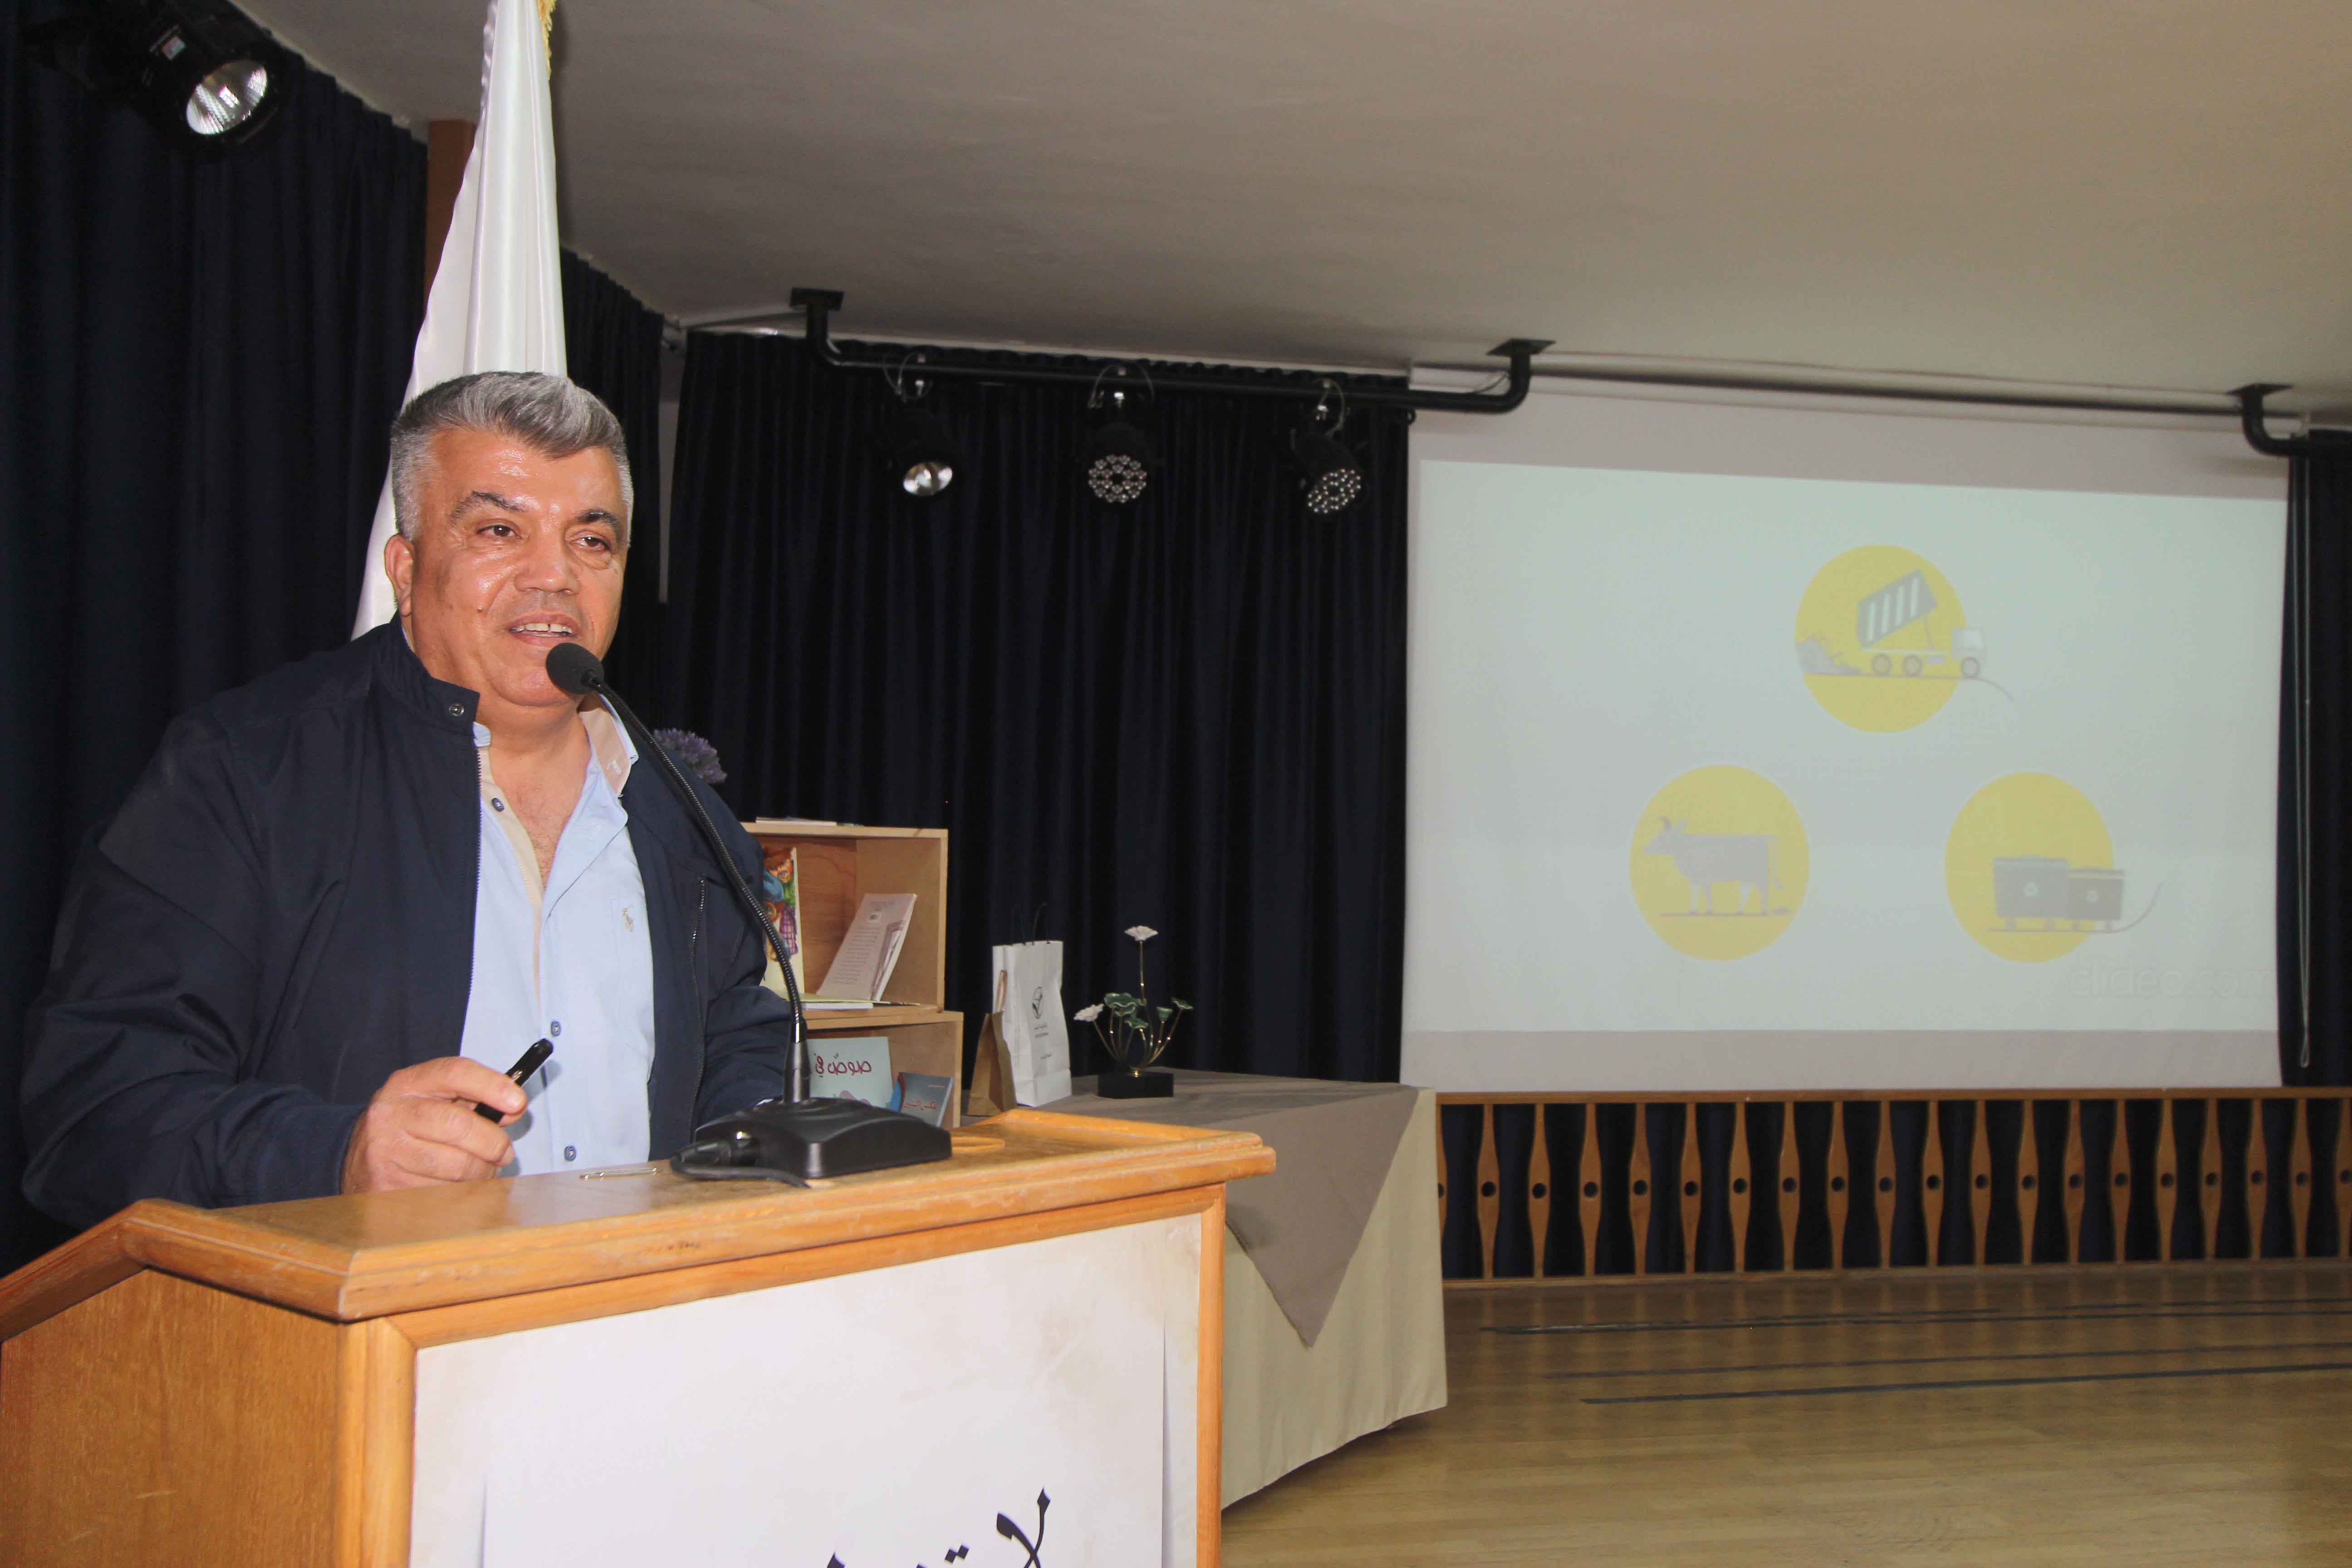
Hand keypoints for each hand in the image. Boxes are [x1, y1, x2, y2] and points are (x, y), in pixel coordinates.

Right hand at [341, 1056, 526, 1193]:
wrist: (358, 1158)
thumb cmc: (410, 1126)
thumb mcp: (438, 1100)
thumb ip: (477, 1098)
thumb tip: (513, 1107)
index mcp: (407, 1084)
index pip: (454, 1073)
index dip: (491, 1085)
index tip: (518, 1102)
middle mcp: (391, 1114)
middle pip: (458, 1125)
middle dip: (492, 1142)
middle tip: (503, 1152)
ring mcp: (384, 1151)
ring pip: (454, 1166)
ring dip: (480, 1172)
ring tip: (480, 1169)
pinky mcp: (385, 1187)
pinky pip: (442, 1194)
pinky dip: (459, 1193)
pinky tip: (455, 1185)